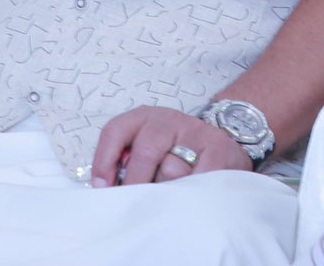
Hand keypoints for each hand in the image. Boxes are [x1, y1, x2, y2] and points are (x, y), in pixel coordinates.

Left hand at [90, 105, 251, 186]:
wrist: (220, 146)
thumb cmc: (175, 155)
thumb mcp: (147, 151)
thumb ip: (126, 164)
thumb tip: (107, 189)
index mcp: (144, 118)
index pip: (116, 130)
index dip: (105, 159)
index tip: (103, 187)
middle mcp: (169, 119)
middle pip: (146, 151)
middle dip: (138, 182)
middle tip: (135, 204)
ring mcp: (195, 130)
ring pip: (173, 168)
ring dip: (168, 189)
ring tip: (169, 197)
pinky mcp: (218, 146)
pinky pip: (197, 176)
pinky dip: (190, 190)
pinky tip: (189, 196)